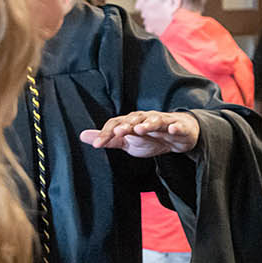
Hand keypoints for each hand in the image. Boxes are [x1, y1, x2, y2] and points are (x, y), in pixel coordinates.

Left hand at [79, 110, 199, 157]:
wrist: (178, 136)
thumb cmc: (150, 138)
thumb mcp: (127, 141)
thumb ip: (108, 139)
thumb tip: (82, 136)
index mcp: (131, 122)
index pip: (116, 124)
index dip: (107, 133)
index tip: (98, 145)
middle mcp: (146, 118)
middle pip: (135, 118)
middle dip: (126, 125)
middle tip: (118, 132)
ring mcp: (163, 121)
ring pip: (155, 120)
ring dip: (148, 124)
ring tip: (141, 129)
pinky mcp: (179, 126)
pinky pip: (177, 125)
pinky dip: (175, 127)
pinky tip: (172, 129)